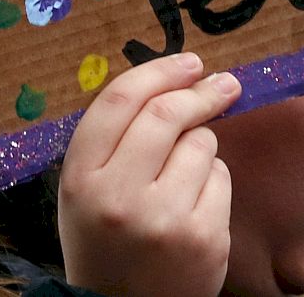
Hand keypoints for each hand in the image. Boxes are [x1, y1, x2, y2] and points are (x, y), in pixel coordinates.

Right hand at [57, 52, 242, 296]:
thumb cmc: (105, 241)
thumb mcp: (85, 190)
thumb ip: (114, 140)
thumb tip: (175, 81)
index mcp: (80, 179)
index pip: (119, 102)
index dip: (158, 72)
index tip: (188, 62)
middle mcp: (119, 197)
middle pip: (166, 114)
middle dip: (199, 92)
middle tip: (223, 84)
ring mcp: (165, 220)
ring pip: (201, 144)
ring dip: (201, 146)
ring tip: (183, 178)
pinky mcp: (204, 239)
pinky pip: (221, 177)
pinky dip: (214, 181)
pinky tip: (195, 205)